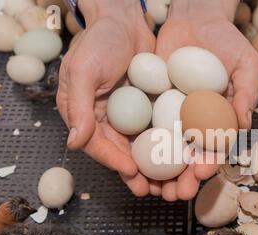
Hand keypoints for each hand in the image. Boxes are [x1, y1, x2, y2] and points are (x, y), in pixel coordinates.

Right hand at [57, 0, 155, 195]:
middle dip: (137, 174)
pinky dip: (169, 145)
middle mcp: (107, 120)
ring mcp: (130, 116)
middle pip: (122, 153)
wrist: (124, 20)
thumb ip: (79, 107)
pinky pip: (159, 130)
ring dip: (156, 167)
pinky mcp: (150, 109)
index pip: (98, 145)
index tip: (132, 173)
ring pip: (143, 147)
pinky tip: (183, 157)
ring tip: (170, 183)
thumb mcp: (83, 70)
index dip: (114, 161)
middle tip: (152, 191)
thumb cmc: (98, 40)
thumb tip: (74, 144)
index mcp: (85, 115)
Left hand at [154, 0, 257, 200]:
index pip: (216, 148)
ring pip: (166, 151)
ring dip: (159, 173)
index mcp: (220, 120)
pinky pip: (146, 129)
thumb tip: (243, 126)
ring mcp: (173, 116)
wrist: (195, 18)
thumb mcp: (245, 63)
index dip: (209, 162)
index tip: (201, 171)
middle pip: (189, 157)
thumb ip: (246, 94)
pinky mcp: (152, 106)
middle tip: (176, 194)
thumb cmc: (226, 40)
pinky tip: (132, 164)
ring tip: (151, 189)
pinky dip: (140, 148)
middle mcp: (196, 122)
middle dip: (183, 178)